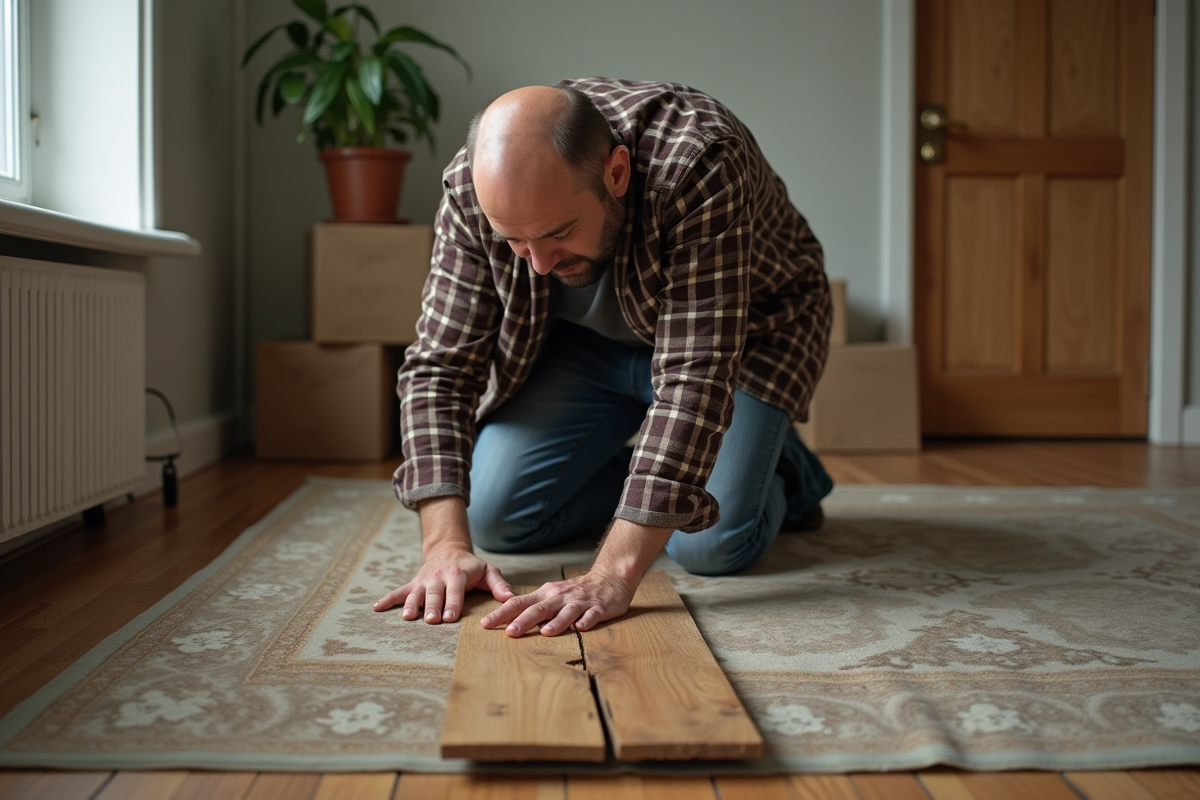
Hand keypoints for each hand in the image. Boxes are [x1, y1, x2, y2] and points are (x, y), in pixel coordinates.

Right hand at [373, 548, 514, 623]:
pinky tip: (376, 608)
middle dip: (433, 606)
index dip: (453, 602)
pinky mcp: (414, 583)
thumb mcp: (488, 571)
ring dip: (412, 605)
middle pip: (435, 593)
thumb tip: (510, 598)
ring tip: (408, 618)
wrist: (448, 549)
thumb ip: (499, 585)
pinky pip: (399, 591)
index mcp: (458, 574)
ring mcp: (424, 580)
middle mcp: (439, 576)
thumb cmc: (471, 566)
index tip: (451, 616)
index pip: (456, 589)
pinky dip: (388, 599)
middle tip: (431, 620)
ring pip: (416, 593)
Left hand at [481, 569, 636, 636]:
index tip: (485, 624)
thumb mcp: (552, 595)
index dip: (502, 613)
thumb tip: (509, 621)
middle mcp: (560, 597)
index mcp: (546, 595)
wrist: (610, 577)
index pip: (519, 602)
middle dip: (524, 620)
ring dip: (555, 622)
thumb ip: (534, 607)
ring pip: (566, 612)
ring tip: (544, 633)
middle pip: (539, 608)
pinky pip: (591, 615)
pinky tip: (580, 628)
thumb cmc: (576, 591)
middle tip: (510, 632)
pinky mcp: (598, 608)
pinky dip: (586, 621)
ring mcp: (579, 602)